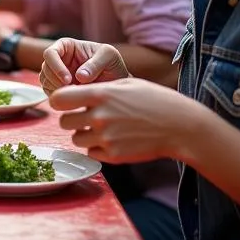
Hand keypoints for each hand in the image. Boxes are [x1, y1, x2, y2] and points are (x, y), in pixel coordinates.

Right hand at [39, 38, 128, 94]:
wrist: (116, 82)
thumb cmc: (112, 64)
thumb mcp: (109, 57)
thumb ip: (95, 64)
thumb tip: (79, 76)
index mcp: (66, 46)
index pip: (50, 53)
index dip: (56, 66)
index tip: (68, 80)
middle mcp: (59, 59)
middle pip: (45, 69)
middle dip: (56, 81)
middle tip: (73, 91)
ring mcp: (57, 74)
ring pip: (45, 82)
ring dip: (57, 91)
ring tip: (76, 95)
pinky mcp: (58, 88)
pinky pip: (50, 93)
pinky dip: (59, 98)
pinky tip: (74, 100)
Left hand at [47, 79, 202, 164]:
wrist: (180, 126)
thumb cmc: (154, 100)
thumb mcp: (125, 83)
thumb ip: (98, 88)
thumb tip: (75, 90)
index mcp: (100, 94)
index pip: (59, 98)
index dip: (60, 100)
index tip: (66, 102)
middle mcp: (99, 117)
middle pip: (64, 122)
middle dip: (71, 119)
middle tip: (84, 117)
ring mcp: (106, 138)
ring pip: (76, 139)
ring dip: (83, 135)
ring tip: (101, 129)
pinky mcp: (114, 156)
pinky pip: (91, 153)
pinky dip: (97, 148)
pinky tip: (112, 140)